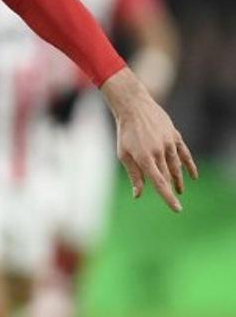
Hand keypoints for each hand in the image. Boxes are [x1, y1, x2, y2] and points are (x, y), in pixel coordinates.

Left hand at [101, 67, 197, 211]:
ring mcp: (168, 143)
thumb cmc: (125, 133)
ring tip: (180, 189)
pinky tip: (193, 175)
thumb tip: (138, 195)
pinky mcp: (174, 136)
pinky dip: (189, 165)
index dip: (168, 198)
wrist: (134, 107)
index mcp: (145, 159)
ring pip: (177, 166)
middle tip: (174, 197)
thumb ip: (134, 175)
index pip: (160, 183)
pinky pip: (185, 153)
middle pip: (168, 176)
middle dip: (171, 188)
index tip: (177, 209)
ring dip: (179, 179)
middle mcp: (158, 152)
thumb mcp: (124, 155)